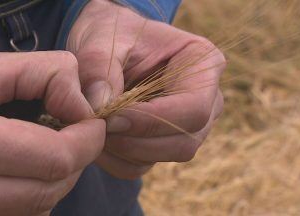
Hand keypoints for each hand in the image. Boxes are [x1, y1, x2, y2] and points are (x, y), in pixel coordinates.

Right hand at [0, 52, 104, 214]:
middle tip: (77, 136)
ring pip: (34, 211)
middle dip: (76, 162)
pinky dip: (31, 194)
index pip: (53, 159)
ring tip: (44, 148)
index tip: (94, 124)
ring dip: (54, 179)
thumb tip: (88, 109)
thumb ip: (50, 74)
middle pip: (46, 192)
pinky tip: (22, 169)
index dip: (87, 141)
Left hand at [68, 0, 224, 178]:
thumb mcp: (101, 39)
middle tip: (98, 125)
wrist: (107, 44)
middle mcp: (204, 100)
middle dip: (136, 140)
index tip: (112, 118)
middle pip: (184, 141)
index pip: (194, 109)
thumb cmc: (113, 35)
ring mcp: (185, 125)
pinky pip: (142, 165)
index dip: (153, 120)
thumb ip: (99, 68)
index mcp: (203, 65)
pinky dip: (116, 159)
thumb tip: (100, 107)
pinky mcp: (161, 141)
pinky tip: (99, 138)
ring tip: (95, 127)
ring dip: (124, 151)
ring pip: (163, 157)